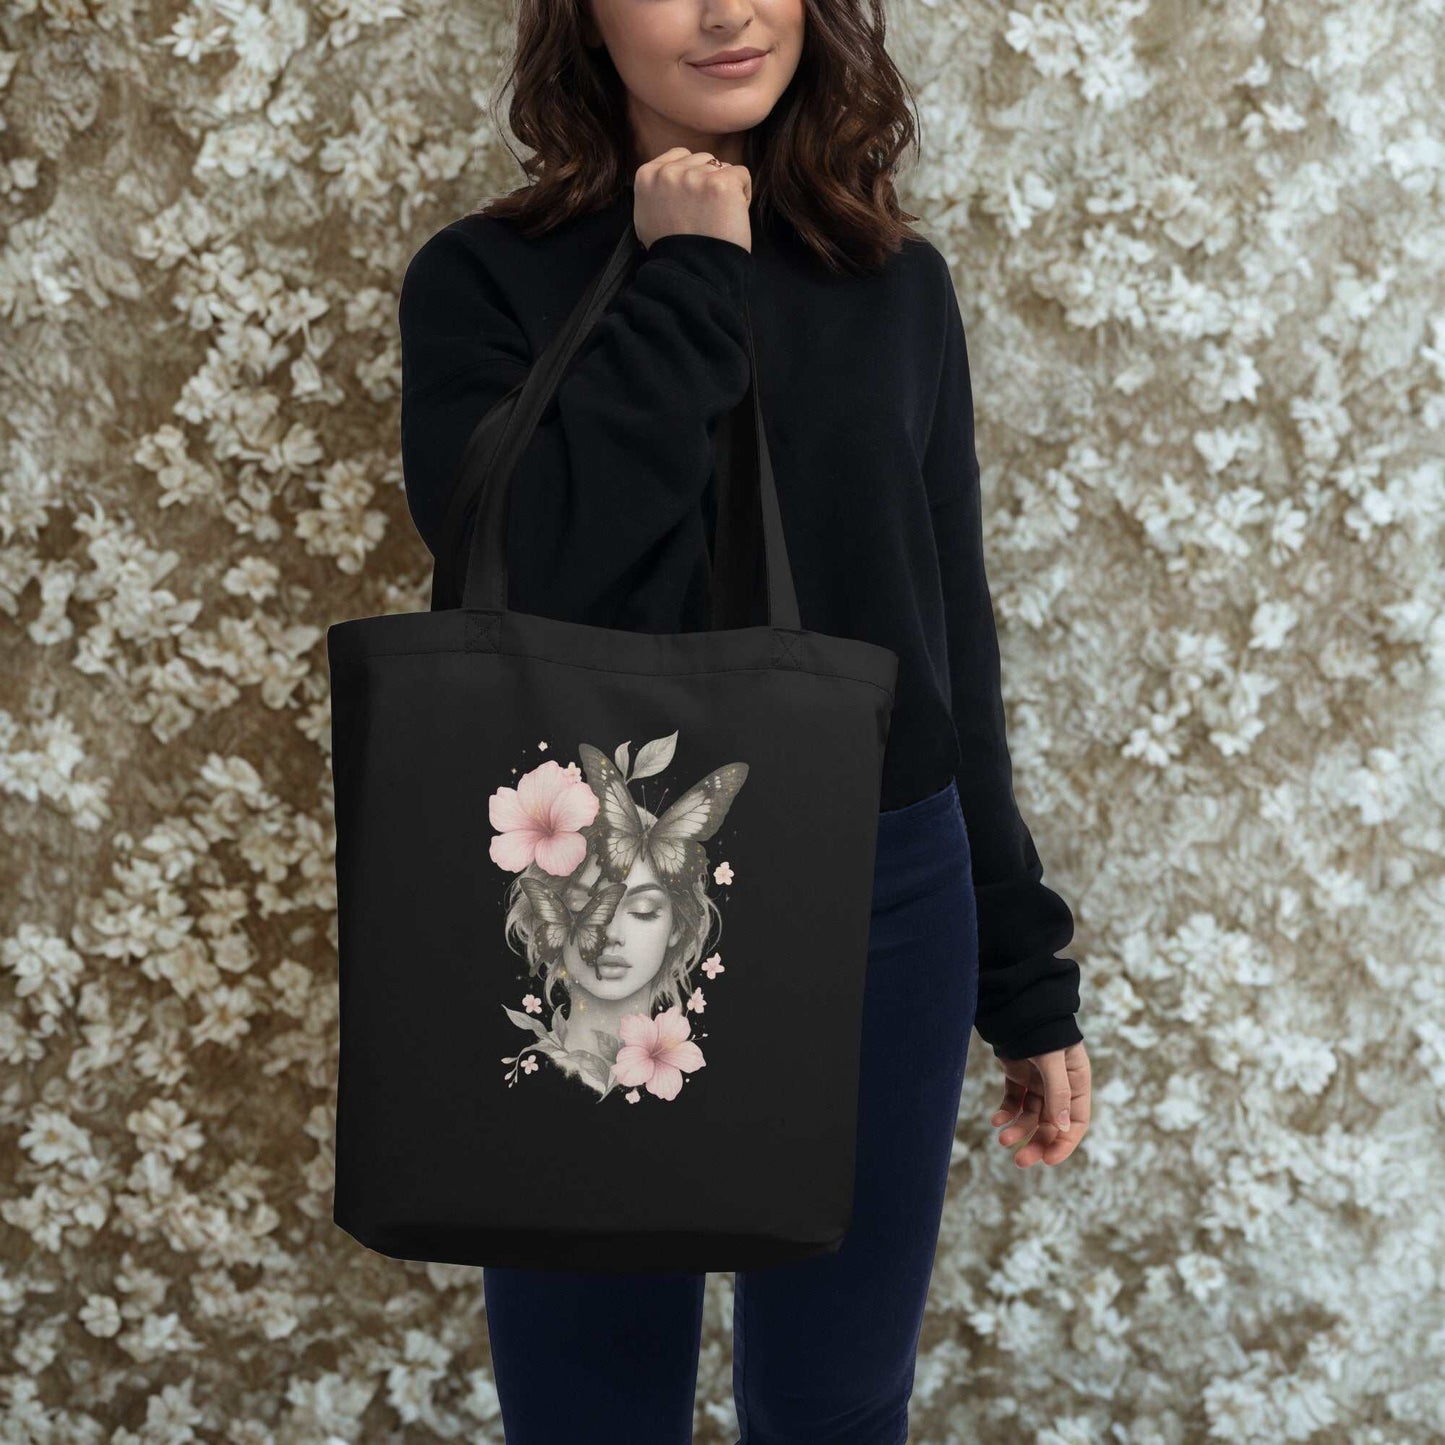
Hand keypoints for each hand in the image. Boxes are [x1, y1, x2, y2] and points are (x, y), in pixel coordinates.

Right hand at [633, 147, 752, 252]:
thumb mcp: (647, 216)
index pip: (681, 156)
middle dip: (708, 182)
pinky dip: (743, 195)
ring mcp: (694, 176)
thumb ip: (658, 189)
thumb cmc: (673, 252)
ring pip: (722, 166)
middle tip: (705, 216)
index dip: (693, 178)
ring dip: (725, 189)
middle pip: (703, 159)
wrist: (691, 274)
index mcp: (647, 175)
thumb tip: (670, 177)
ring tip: (717, 218)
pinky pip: (742, 175)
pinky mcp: (721, 184)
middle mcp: (668, 172)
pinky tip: (731, 217)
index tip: (693, 204)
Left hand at [990, 1040, 1090, 1167]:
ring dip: (1018, 1129)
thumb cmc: (1042, 1029)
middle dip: (1037, 1142)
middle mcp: (1060, 1085)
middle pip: (1051, 1124)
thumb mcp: (1053, 1060)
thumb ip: (1058, 1092)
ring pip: (1030, 1116)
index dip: (1064, 1143)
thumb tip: (1063, 1129)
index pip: (1076, 1121)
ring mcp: (1039, 1081)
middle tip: (1020, 1160)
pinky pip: (1014, 1101)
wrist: (1017, 1003)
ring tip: (1002, 1140)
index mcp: (1077, 1081)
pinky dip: (1006, 1113)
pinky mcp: (1019, 1075)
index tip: (1048, 1161)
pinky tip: (996, 1121)